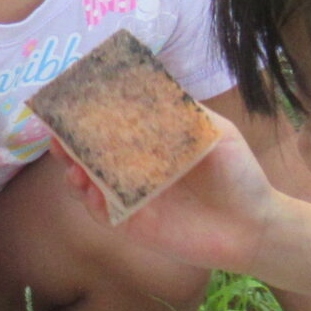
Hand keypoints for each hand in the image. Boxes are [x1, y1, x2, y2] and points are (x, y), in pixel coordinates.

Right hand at [53, 114, 282, 272]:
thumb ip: (184, 110)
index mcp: (153, 146)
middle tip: (56, 136)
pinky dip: (91, 202)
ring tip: (71, 165)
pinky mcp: (134, 226)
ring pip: (90, 184)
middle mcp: (137, 171)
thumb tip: (148, 84)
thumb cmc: (239, 175)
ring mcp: (133, 199)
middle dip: (68, 144)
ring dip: (74, 173)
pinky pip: (103, 213)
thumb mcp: (215, 131)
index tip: (70, 103)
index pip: (113, 127)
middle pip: (91, 155)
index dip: (88, 116)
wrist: (254, 226)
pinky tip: (90, 191)